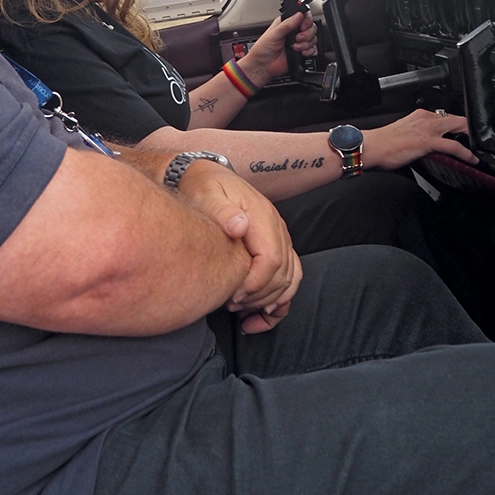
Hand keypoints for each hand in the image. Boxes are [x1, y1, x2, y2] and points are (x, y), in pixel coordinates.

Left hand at [173, 161, 301, 331]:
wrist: (206, 178)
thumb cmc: (203, 188)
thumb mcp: (206, 193)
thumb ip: (221, 210)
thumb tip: (239, 226)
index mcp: (263, 217)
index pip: (272, 259)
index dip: (255, 283)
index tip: (233, 295)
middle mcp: (276, 229)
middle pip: (284, 274)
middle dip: (259, 296)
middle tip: (231, 304)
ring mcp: (278, 240)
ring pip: (291, 279)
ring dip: (269, 301)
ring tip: (241, 310)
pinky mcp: (274, 249)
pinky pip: (289, 279)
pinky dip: (279, 302)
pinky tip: (259, 316)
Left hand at [243, 11, 316, 81]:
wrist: (264, 66)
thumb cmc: (263, 49)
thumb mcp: (274, 33)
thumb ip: (287, 24)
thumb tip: (299, 15)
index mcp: (287, 23)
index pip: (303, 16)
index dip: (306, 20)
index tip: (302, 27)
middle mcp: (294, 31)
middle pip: (311, 27)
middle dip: (307, 33)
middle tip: (297, 38)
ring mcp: (299, 42)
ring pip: (313, 38)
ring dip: (306, 43)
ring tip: (295, 47)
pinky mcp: (302, 51)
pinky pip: (313, 49)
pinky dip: (308, 51)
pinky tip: (300, 52)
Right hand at [365, 109, 477, 169]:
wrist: (371, 147)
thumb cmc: (382, 144)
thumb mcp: (405, 134)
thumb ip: (419, 136)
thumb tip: (428, 146)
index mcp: (420, 115)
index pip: (445, 116)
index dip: (458, 125)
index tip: (464, 132)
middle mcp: (425, 118)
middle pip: (456, 118)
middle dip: (470, 127)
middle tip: (478, 138)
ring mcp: (428, 129)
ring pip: (459, 127)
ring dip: (472, 137)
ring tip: (480, 147)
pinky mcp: (428, 141)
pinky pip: (454, 146)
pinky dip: (466, 153)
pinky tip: (472, 159)